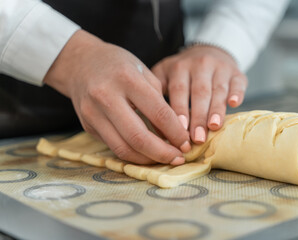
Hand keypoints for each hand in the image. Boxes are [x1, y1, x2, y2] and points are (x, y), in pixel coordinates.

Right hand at [44, 30, 190, 164]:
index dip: (176, 133)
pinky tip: (147, 153)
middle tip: (179, 159)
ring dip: (148, 159)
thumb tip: (175, 135)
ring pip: (123, 148)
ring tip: (165, 159)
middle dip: (163, 153)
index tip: (187, 144)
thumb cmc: (119, 65)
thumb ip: (159, 103)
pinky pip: (113, 147)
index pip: (158, 113)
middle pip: (138, 137)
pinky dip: (133, 154)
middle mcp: (106, 97)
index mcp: (127, 79)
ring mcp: (93, 113)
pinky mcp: (87, 125)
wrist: (81, 63)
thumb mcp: (144, 73)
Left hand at [152, 45, 246, 143]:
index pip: (179, 91)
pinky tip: (234, 104)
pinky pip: (238, 83)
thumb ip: (157, 93)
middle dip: (198, 116)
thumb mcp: (165, 74)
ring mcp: (220, 68)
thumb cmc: (182, 72)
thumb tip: (150, 123)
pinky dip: (237, 93)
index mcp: (180, 68)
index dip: (180, 110)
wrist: (207, 53)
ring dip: (217, 109)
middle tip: (197, 138)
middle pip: (200, 92)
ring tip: (214, 127)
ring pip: (218, 90)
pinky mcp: (236, 73)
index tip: (180, 130)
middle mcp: (200, 65)